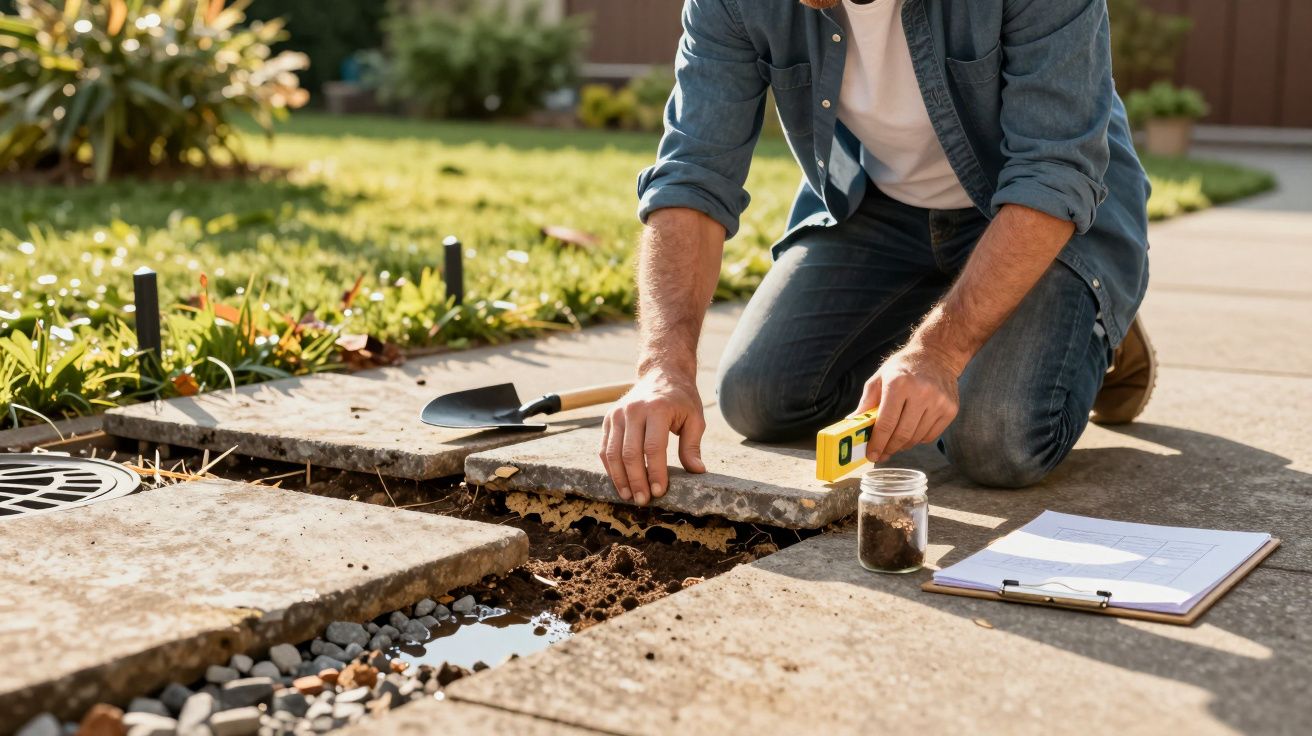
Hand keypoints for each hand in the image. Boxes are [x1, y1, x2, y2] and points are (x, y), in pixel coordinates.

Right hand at [599, 371, 707, 505]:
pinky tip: (620, 483)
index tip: (659, 491)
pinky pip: (604, 448)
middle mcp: (633, 410)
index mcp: (657, 408)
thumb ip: (692, 446)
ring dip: (620, 478)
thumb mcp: (694, 419)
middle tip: (643, 500)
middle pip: (630, 453)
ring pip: (612, 453)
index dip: (655, 472)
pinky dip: (610, 468)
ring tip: (629, 496)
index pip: (654, 447)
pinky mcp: (609, 419)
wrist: (661, 374)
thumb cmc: (681, 400)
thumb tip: (697, 471)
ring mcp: (617, 414)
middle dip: (636, 480)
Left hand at [856, 345, 961, 462]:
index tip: (872, 455)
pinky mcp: (950, 409)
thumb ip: (866, 403)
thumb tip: (852, 424)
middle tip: (881, 454)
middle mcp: (921, 392)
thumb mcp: (879, 378)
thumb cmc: (903, 367)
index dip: (877, 443)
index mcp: (899, 384)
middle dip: (889, 448)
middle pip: (902, 434)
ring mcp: (939, 402)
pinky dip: (918, 439)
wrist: (937, 355)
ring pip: (916, 438)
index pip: (886, 423)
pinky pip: (930, 436)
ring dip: (902, 445)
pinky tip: (911, 431)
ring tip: (894, 443)